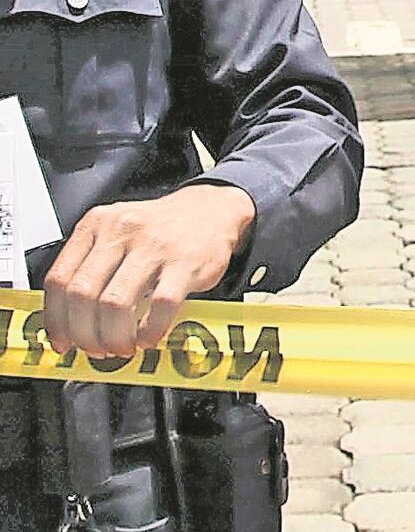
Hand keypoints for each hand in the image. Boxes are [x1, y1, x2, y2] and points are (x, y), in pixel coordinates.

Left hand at [43, 184, 255, 357]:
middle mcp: (122, 232)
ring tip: (122, 347)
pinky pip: (160, 306)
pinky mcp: (186, 263)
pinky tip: (149, 337)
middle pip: (83, 295)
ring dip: (114, 337)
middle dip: (85, 334)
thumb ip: (91, 265)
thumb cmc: (162, 228)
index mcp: (97, 224)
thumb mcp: (117, 231)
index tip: (62, 340)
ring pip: (116, 304)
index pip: (59, 279)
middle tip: (95, 349)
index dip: (56, 319)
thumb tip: (68, 316)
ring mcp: (155, 247)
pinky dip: (150, 331)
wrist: (212, 210)